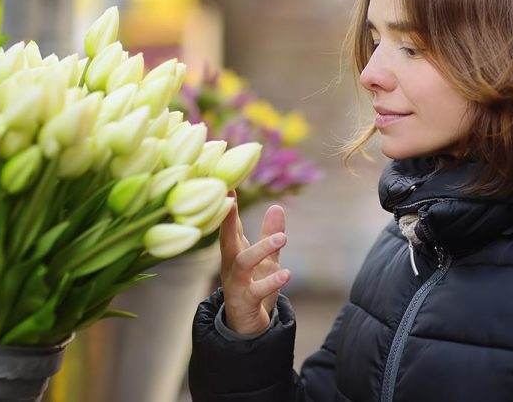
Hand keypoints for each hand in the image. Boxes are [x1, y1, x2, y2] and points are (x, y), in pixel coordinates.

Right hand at [219, 192, 290, 334]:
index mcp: (234, 252)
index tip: (228, 184)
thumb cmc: (253, 287)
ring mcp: (235, 284)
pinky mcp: (244, 302)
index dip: (229, 205)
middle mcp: (230, 265)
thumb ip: (269, 234)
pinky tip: (286, 273)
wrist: (247, 328)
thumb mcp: (266, 259)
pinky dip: (271, 282)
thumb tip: (276, 207)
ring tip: (283, 238)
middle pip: (226, 239)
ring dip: (261, 249)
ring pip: (243, 263)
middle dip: (227, 219)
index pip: (230, 224)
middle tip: (231, 199)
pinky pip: (256, 291)